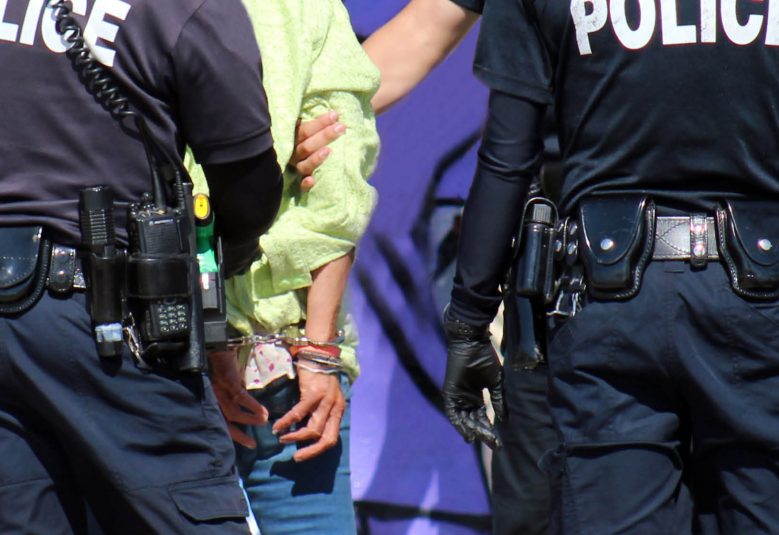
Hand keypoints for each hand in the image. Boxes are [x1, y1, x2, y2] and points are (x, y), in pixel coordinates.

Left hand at [208, 350, 268, 448]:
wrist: (216, 344)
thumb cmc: (220, 364)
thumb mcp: (222, 384)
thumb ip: (227, 397)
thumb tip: (241, 410)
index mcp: (210, 400)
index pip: (219, 423)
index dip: (232, 435)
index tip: (246, 444)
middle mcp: (212, 398)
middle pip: (225, 423)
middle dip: (239, 436)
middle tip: (253, 444)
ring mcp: (219, 390)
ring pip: (233, 412)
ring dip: (250, 419)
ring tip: (264, 422)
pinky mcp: (227, 381)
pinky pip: (241, 398)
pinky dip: (253, 406)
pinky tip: (263, 412)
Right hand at [272, 369, 344, 461]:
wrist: (317, 353)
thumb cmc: (318, 375)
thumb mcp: (324, 396)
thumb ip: (318, 412)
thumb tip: (304, 430)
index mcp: (338, 410)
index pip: (333, 438)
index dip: (319, 449)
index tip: (304, 454)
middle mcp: (335, 407)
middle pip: (327, 439)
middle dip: (311, 452)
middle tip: (296, 457)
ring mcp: (326, 401)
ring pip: (313, 430)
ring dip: (296, 438)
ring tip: (282, 439)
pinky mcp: (313, 394)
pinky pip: (298, 414)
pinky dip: (287, 423)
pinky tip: (277, 427)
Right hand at [290, 111, 346, 190]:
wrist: (292, 163)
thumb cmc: (308, 140)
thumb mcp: (307, 129)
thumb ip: (315, 123)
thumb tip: (336, 112)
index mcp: (293, 138)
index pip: (305, 130)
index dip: (320, 123)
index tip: (335, 115)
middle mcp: (293, 153)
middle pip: (307, 146)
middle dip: (324, 136)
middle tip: (341, 128)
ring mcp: (296, 168)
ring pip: (304, 164)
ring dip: (316, 158)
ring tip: (329, 151)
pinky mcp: (299, 182)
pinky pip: (300, 185)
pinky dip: (305, 183)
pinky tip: (312, 180)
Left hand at [442, 308, 504, 449]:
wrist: (473, 343)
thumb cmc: (485, 359)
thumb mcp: (495, 383)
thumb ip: (498, 401)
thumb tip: (504, 420)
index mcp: (476, 396)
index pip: (482, 417)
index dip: (490, 429)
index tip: (498, 443)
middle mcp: (466, 399)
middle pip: (474, 421)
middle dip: (483, 433)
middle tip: (494, 444)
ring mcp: (457, 397)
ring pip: (464, 420)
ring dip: (472, 431)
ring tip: (482, 442)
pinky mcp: (450, 393)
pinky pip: (453, 413)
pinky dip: (459, 424)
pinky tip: (467, 434)